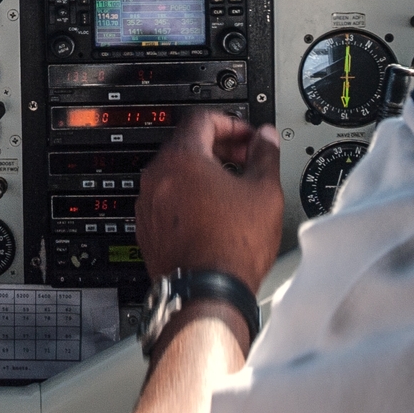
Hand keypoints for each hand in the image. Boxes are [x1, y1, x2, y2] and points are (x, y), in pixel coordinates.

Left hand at [135, 112, 282, 291]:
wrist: (206, 294)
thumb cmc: (232, 247)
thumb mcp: (264, 192)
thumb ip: (265, 156)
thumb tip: (266, 138)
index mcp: (181, 158)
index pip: (202, 118)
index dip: (232, 122)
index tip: (248, 136)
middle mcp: (156, 177)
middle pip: (186, 144)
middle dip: (219, 146)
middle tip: (245, 158)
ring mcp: (148, 204)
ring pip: (175, 173)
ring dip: (203, 172)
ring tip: (233, 188)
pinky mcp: (147, 228)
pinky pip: (167, 200)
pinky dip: (188, 197)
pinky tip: (213, 214)